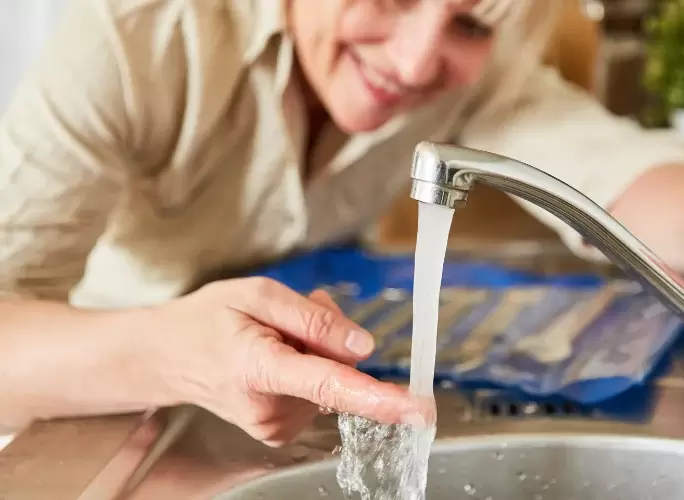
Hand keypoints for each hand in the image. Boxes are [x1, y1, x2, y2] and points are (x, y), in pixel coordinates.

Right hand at [150, 277, 427, 446]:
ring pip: (330, 378)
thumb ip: (315, 319)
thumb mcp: (257, 295)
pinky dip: (307, 368)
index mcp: (260, 368)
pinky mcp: (279, 430)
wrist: (166, 356)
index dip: (378, 397)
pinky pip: (317, 391)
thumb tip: (364, 346)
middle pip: (335, 369)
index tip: (416, 409)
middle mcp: (269, 407)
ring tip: (271, 339)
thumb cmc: (207, 320)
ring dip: (314, 351)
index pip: (329, 385)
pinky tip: (276, 356)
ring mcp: (273, 425)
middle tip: (281, 323)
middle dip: (324, 337)